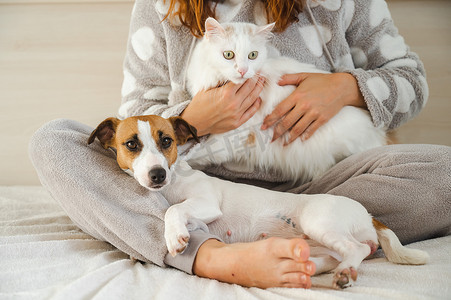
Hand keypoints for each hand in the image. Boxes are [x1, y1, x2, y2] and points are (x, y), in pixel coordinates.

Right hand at [181, 76, 264, 135]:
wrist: (194, 123)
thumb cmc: (199, 105)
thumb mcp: (207, 88)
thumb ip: (220, 81)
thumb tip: (231, 73)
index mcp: (225, 93)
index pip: (242, 80)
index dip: (247, 73)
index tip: (251, 69)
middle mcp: (233, 103)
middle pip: (249, 88)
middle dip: (256, 79)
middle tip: (260, 74)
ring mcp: (236, 114)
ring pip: (252, 99)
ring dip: (258, 89)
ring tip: (261, 83)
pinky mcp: (237, 123)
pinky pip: (251, 112)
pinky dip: (256, 104)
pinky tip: (258, 99)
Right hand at [193, 238, 314, 287]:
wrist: (235, 264)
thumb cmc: (254, 251)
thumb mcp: (270, 243)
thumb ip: (290, 245)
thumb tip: (307, 249)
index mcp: (274, 247)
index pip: (291, 247)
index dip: (300, 248)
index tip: (305, 251)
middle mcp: (276, 262)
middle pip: (298, 264)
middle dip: (308, 265)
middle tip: (310, 263)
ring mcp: (276, 275)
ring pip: (297, 277)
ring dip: (306, 275)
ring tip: (308, 272)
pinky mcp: (276, 284)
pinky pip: (292, 286)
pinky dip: (301, 284)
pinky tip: (305, 280)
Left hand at [261, 72, 365, 144]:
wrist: (342, 86)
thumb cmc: (322, 80)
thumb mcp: (304, 76)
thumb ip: (289, 78)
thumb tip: (276, 80)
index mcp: (297, 95)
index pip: (279, 110)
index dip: (270, 119)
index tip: (263, 126)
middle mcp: (304, 106)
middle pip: (286, 122)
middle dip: (277, 132)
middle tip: (270, 138)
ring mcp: (314, 113)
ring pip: (298, 129)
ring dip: (289, 138)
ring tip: (283, 142)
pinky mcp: (322, 119)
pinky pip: (311, 130)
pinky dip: (305, 136)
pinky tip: (300, 140)